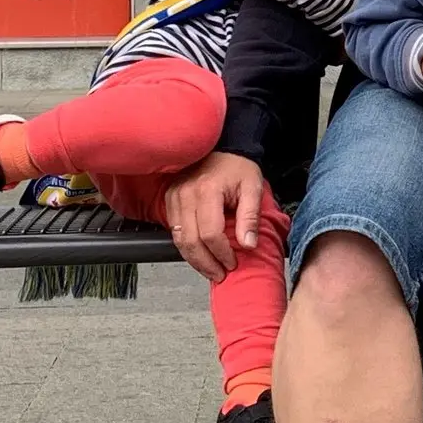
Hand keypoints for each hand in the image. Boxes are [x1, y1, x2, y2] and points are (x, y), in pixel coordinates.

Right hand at [163, 152, 264, 283]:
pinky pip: (174, 231)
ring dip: (194, 259)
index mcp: (207, 190)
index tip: (232, 262)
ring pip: (179, 239)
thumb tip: (248, 245)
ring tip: (210, 270)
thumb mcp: (253, 188)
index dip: (222, 253)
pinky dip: (186, 247)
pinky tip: (199, 255)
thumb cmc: (238, 167)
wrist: (223, 148)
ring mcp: (174, 197)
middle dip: (206, 263)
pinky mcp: (169, 200)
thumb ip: (250, 217)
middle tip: (220, 275)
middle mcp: (185, 194)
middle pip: (190, 241)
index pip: (210, 234)